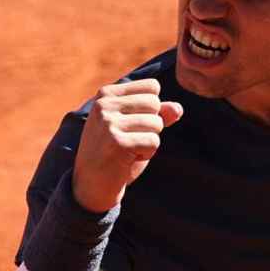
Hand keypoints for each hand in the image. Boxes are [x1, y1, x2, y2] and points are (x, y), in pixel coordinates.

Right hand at [72, 79, 182, 211]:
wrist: (92, 183)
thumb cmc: (114, 152)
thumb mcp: (134, 126)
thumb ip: (157, 113)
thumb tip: (178, 108)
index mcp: (106, 94)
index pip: (152, 87)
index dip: (151, 109)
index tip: (130, 124)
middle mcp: (104, 105)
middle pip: (155, 103)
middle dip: (151, 125)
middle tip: (128, 139)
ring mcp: (109, 123)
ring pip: (156, 123)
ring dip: (149, 140)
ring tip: (128, 150)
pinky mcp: (118, 143)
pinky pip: (154, 141)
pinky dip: (147, 153)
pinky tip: (128, 159)